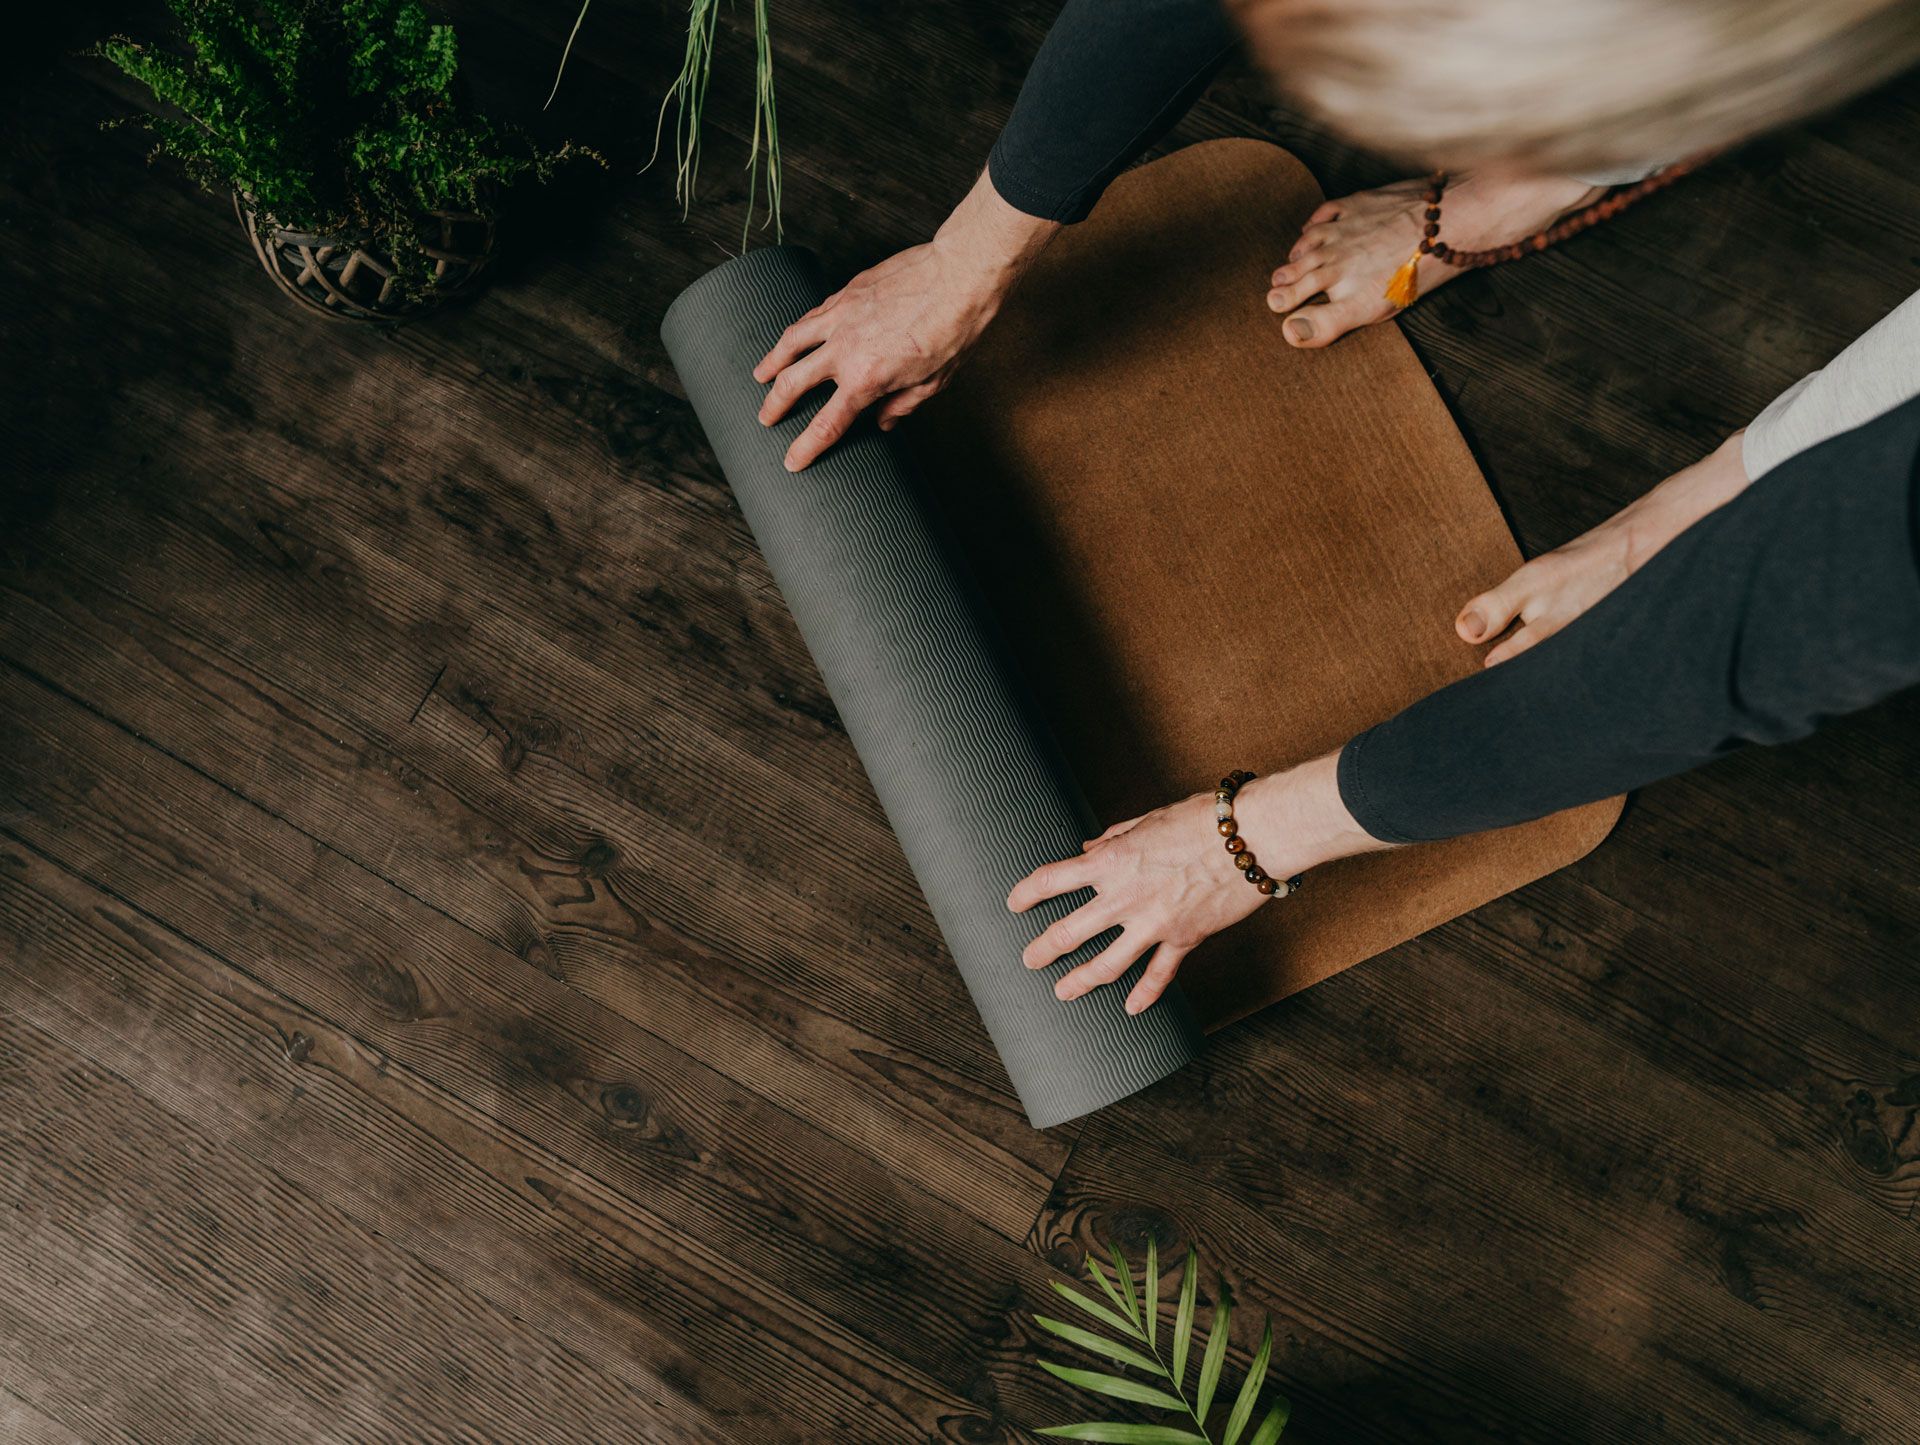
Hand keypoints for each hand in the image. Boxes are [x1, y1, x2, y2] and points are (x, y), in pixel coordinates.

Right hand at [752, 169, 1058, 470]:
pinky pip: (810, 315)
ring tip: (760, 375)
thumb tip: (882, 421)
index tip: (792, 461)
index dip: (806, 447)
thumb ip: (902, 405)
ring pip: (792, 342)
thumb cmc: (955, 329)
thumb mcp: (934, 382)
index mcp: (866, 379)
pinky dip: (796, 330)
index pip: (826, 423)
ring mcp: (841, 316)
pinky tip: (792, 336)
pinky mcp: (846, 292)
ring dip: (772, 362)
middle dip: (775, 405)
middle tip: (765, 419)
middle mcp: (844, 349)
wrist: (960, 275)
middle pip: (794, 383)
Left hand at [1006, 755, 1386, 1015]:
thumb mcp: (1149, 820)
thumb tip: (1088, 848)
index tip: (1013, 902)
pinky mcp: (1184, 939)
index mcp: (1112, 860)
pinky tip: (1131, 1009)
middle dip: (1043, 949)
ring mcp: (1154, 923)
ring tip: (1063, 991)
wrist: (1252, 837)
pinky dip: (1144, 994)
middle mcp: (1126, 896)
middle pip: (1069, 931)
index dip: (1027, 892)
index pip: (1053, 879)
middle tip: (1028, 959)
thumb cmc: (1202, 819)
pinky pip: (1159, 974)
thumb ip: (1115, 838)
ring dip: (1080, 981)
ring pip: (1107, 964)